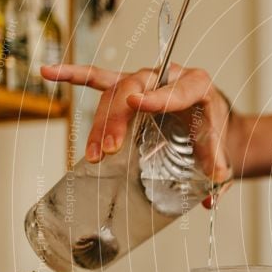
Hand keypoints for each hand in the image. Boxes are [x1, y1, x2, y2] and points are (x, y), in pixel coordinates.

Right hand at [40, 63, 232, 206]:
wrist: (213, 121)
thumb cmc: (214, 131)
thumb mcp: (221, 150)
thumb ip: (218, 172)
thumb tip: (210, 199)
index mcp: (197, 86)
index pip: (176, 90)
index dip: (157, 97)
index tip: (136, 103)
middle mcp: (168, 76)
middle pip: (134, 89)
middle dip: (118, 118)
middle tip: (111, 150)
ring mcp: (145, 82)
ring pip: (113, 94)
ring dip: (100, 123)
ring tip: (95, 154)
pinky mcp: (128, 89)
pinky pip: (99, 80)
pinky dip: (74, 76)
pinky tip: (50, 72)